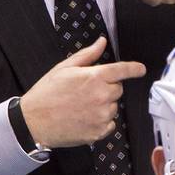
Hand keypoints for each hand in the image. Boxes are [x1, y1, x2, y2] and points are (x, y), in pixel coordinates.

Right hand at [19, 37, 145, 147]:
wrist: (34, 121)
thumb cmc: (46, 93)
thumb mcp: (64, 68)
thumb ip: (87, 55)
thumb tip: (101, 42)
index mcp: (95, 77)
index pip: (123, 70)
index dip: (134, 69)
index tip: (140, 69)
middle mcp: (102, 96)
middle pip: (118, 89)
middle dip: (107, 88)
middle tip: (86, 91)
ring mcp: (101, 116)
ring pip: (113, 107)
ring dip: (103, 105)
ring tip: (81, 106)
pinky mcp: (99, 132)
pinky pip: (110, 124)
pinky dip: (100, 122)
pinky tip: (83, 118)